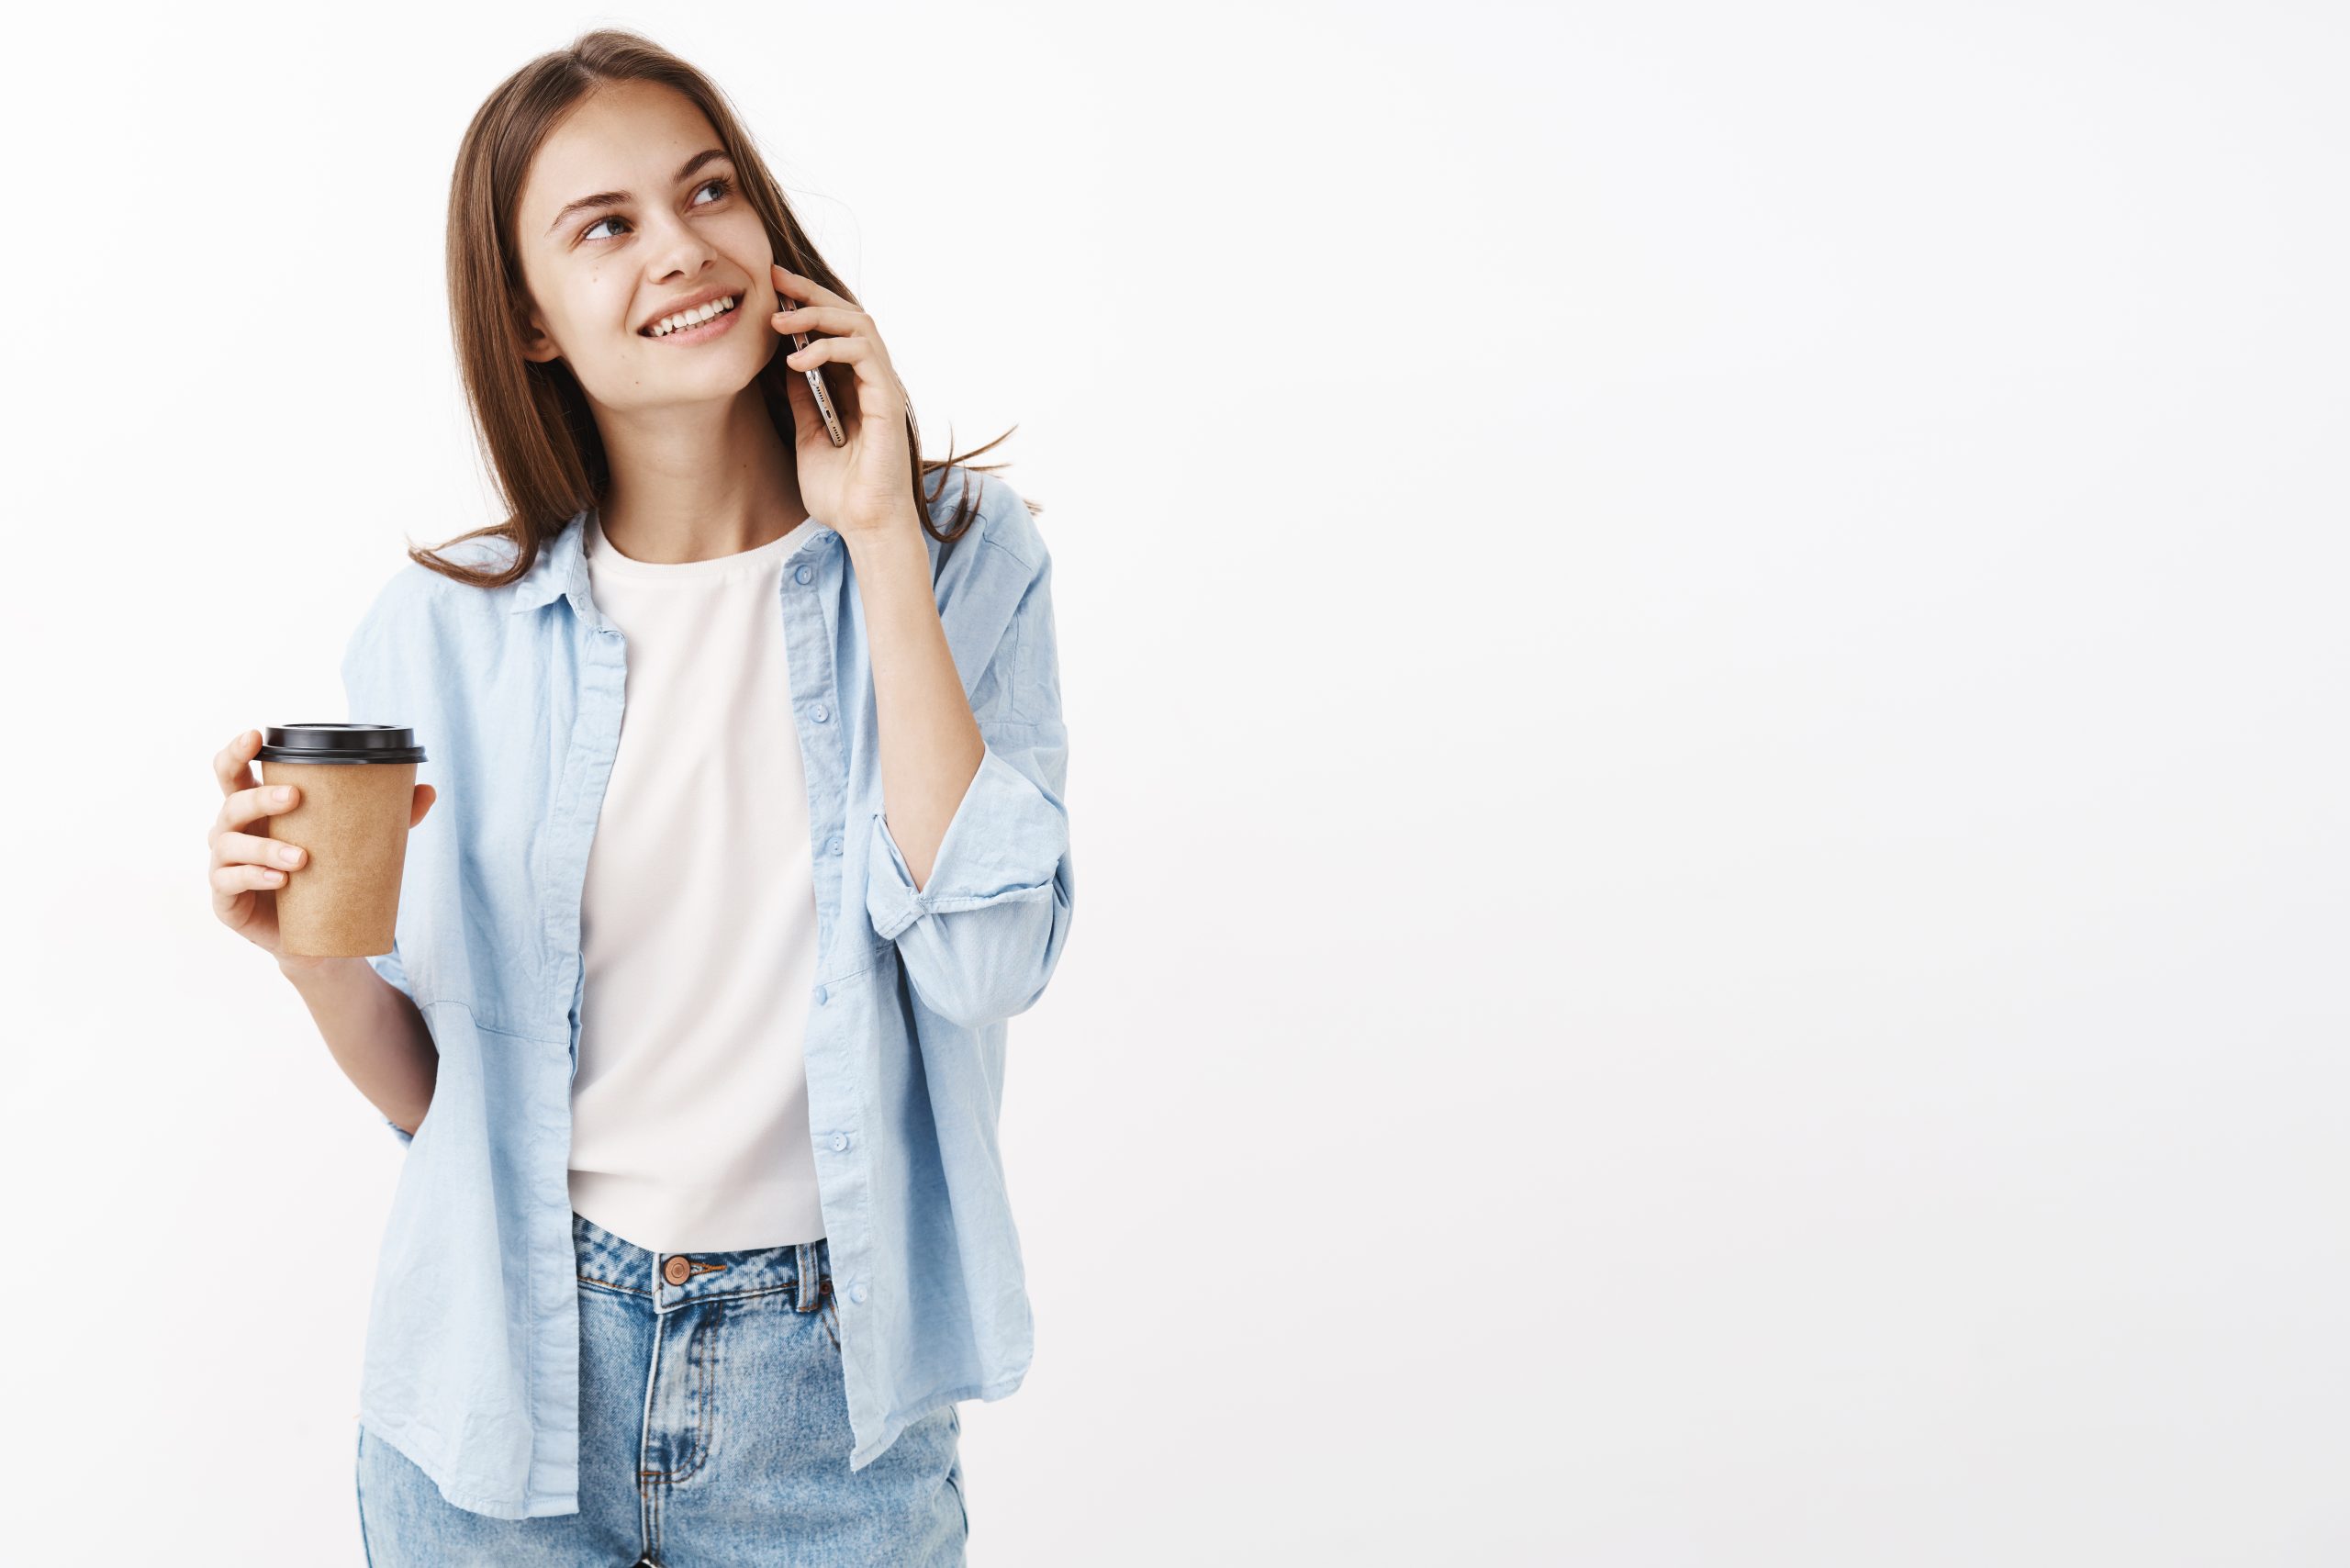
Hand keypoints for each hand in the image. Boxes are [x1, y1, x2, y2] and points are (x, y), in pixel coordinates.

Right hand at [208, 728, 435, 966]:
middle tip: (295, 797)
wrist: (318, 937)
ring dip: (264, 846)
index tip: (256, 735)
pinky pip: (229, 882)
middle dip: (260, 797)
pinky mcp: (225, 899)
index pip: (234, 773)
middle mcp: (234, 831)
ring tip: (301, 858)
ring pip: (230, 844)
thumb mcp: (356, 843)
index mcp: (258, 809)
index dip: (237, 752)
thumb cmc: (327, 876)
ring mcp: (223, 864)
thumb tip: (429, 790)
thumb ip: (390, 816)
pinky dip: (254, 878)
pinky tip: (280, 881)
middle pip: (232, 803)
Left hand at [769, 263, 918, 539]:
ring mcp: (882, 388)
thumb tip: (785, 364)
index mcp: (855, 387)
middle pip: (848, 315)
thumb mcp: (807, 437)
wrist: (864, 527)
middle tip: (773, 280)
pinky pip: (863, 354)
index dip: (805, 305)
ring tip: (778, 321)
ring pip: (859, 324)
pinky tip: (797, 361)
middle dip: (809, 293)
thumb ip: (802, 401)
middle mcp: (872, 381)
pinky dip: (829, 348)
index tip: (770, 289)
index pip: (834, 330)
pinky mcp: (888, 399)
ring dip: (816, 315)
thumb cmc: (841, 493)